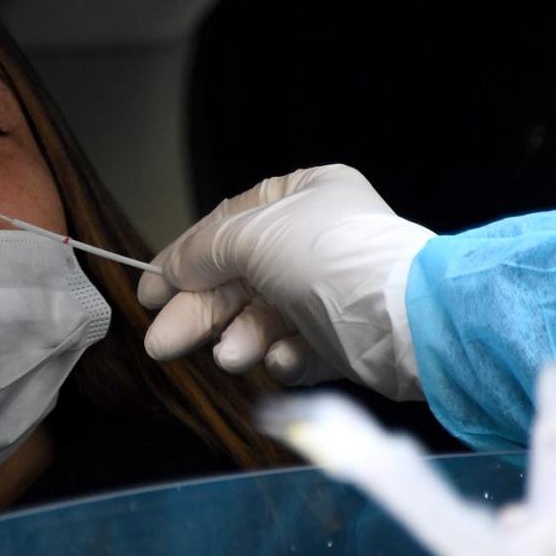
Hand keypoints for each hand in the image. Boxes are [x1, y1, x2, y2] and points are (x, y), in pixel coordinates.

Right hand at [137, 164, 433, 400]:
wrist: (406, 320)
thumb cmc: (330, 260)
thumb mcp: (253, 238)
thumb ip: (203, 252)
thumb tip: (169, 270)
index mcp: (303, 196)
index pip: (227, 226)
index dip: (184, 260)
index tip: (150, 294)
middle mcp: (316, 239)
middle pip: (240, 277)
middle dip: (202, 312)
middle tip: (162, 343)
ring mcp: (331, 290)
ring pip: (265, 317)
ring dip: (241, 337)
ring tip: (229, 357)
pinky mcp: (344, 339)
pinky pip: (297, 347)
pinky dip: (283, 356)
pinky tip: (279, 360)